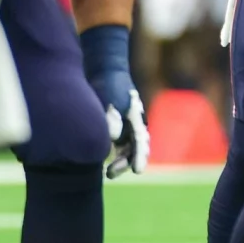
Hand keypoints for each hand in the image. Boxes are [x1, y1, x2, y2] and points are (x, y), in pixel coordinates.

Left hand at [80, 24, 147, 178]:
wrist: (105, 69)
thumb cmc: (110, 83)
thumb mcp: (111, 98)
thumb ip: (113, 116)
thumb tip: (114, 138)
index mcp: (136, 118)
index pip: (140, 141)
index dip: (139, 157)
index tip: (137, 171)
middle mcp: (134, 124)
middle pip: (135, 149)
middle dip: (126, 163)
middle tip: (111, 173)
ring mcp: (125, 126)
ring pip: (126, 150)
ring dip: (120, 162)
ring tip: (108, 173)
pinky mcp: (115, 127)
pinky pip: (118, 146)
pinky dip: (113, 155)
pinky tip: (103, 164)